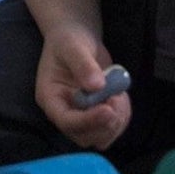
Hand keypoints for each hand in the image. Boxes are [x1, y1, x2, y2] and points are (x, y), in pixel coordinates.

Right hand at [36, 24, 130, 150]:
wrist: (78, 36)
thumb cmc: (69, 39)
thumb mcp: (73, 46)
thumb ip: (83, 65)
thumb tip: (97, 86)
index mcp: (51, 98)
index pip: (66, 121)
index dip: (87, 121)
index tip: (108, 110)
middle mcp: (65, 112)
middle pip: (84, 136)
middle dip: (104, 124)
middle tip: (116, 99)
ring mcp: (82, 115)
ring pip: (101, 137)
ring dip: (116, 121)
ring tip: (119, 95)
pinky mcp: (97, 114)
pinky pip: (113, 128)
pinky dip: (123, 116)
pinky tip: (121, 96)